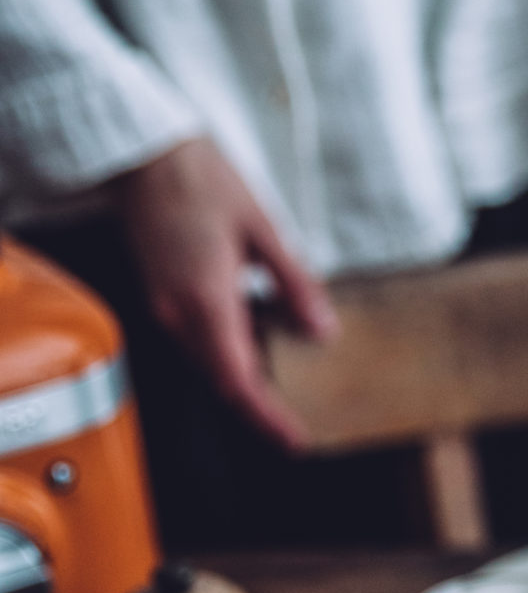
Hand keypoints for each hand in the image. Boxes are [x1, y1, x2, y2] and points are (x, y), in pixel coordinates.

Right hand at [110, 136, 336, 448]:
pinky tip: (257, 344)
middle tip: (296, 421)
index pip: (237, 379)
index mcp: (206, 298)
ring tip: (284, 387)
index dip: (266, 416)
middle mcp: (178, 312)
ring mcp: (164, 307)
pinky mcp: (160, 296)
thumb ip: (295, 284)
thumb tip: (322, 330)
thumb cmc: (200, 178)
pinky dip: (228, 353)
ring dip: (244, 379)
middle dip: (260, 405)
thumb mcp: (263, 227)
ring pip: (209, 364)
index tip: (293, 440)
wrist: (141, 152)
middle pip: (223, 380)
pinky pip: (197, 341)